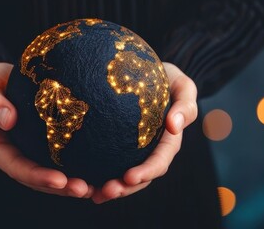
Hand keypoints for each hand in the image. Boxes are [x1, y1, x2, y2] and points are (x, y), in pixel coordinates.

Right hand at [0, 62, 94, 198]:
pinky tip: (99, 174)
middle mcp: (12, 156)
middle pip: (36, 179)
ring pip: (50, 177)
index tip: (59, 180)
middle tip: (83, 189)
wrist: (6, 79)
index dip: (37, 176)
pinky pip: (61, 162)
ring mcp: (28, 155)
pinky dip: (79, 169)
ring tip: (95, 188)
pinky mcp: (44, 149)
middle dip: (60, 188)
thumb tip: (8, 120)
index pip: (16, 166)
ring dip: (71, 185)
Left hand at [92, 62, 197, 203]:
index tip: (129, 177)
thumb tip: (175, 125)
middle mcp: (150, 152)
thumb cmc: (168, 78)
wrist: (145, 70)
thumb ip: (184, 104)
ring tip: (92, 193)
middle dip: (124, 188)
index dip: (147, 172)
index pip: (159, 161)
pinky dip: (95, 175)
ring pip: (122, 177)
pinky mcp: (116, 147)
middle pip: (140, 177)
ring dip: (110, 189)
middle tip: (106, 192)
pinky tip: (79, 181)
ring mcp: (133, 152)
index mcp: (168, 142)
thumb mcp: (182, 86)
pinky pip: (106, 164)